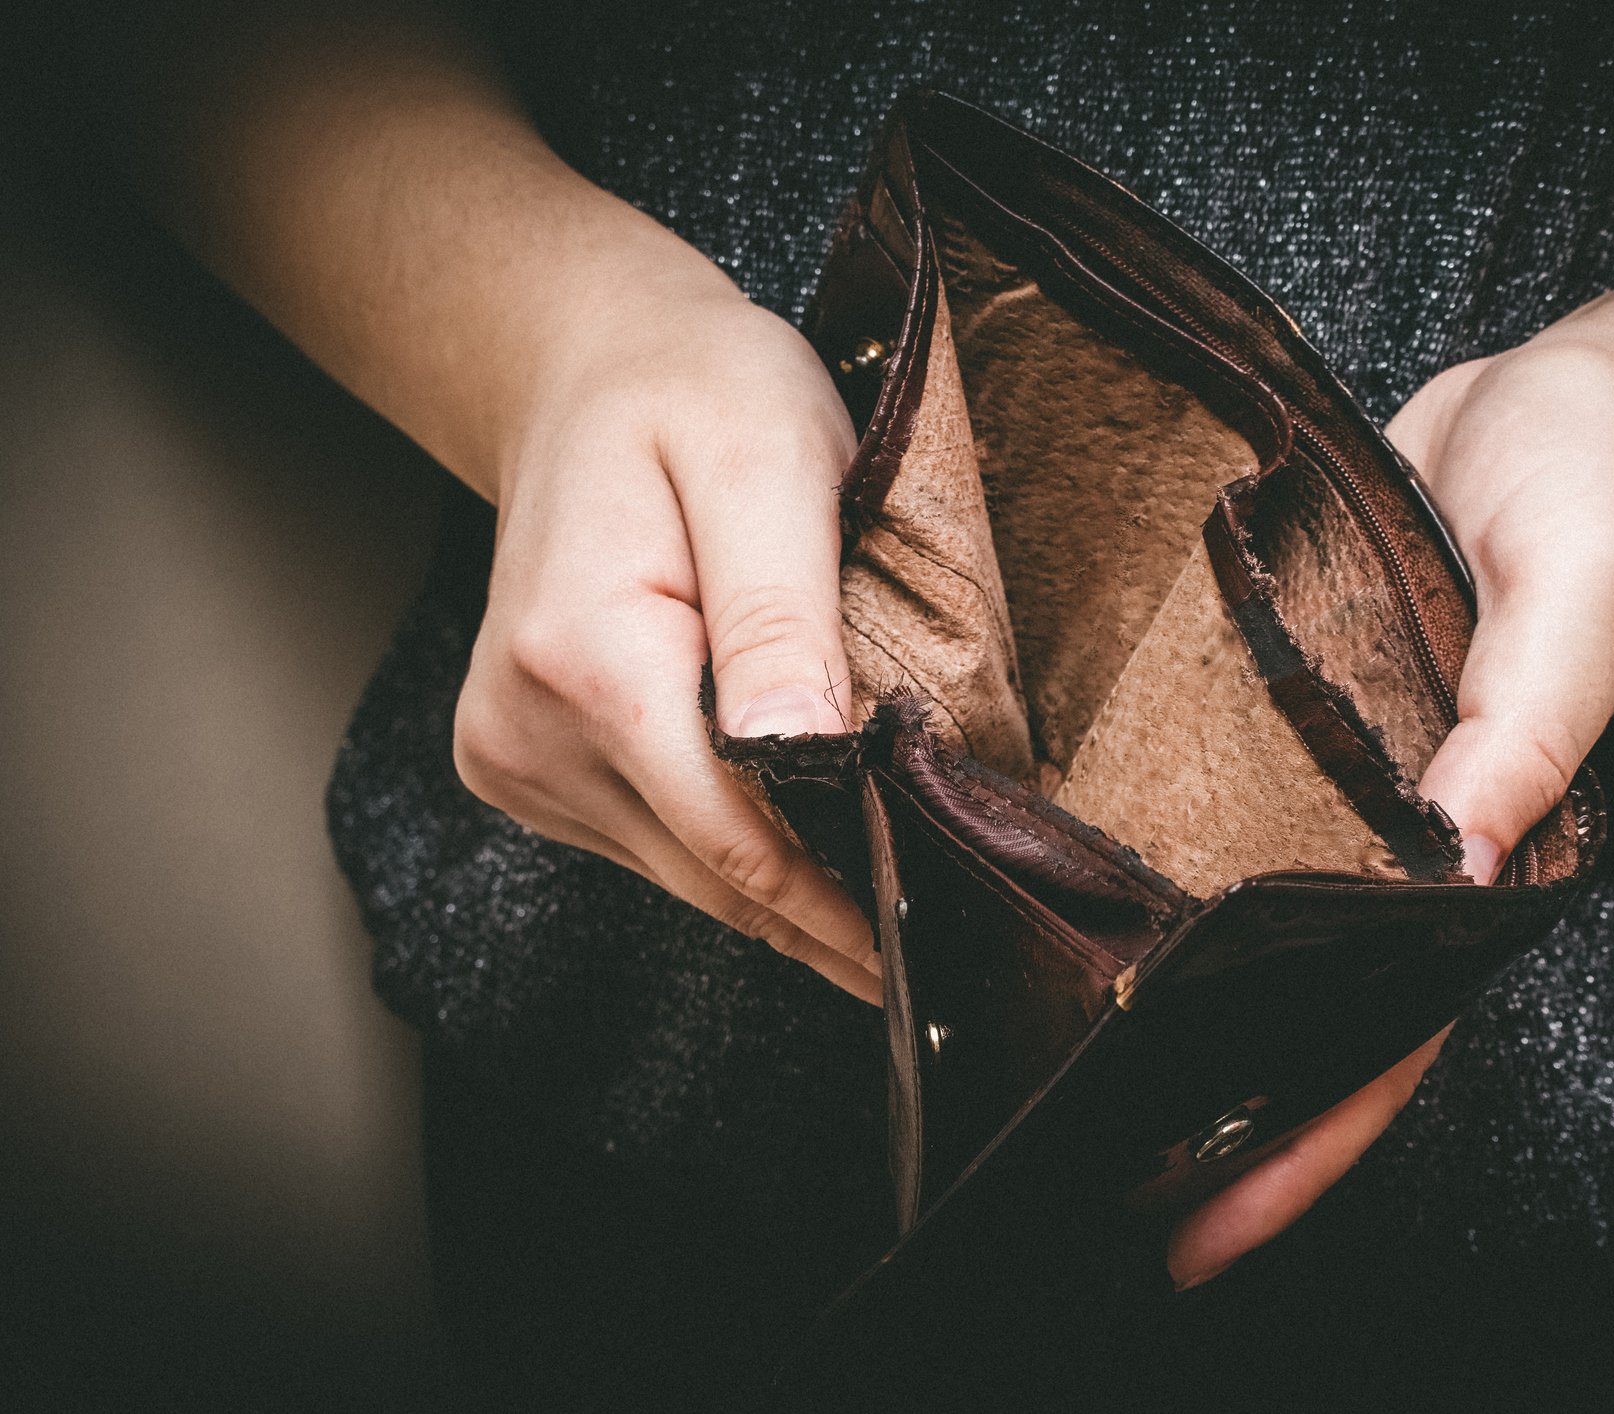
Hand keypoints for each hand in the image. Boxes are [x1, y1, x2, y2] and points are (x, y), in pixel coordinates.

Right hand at [451, 234, 881, 1002]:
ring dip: (777, 884)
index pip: (731, 832)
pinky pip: (647, 841)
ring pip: (679, 870)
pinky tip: (795, 833)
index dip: (835, 898)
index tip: (918, 948)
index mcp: (586, 658)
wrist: (587, 366)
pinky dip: (724, 845)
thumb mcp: (766, 462)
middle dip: (819, 911)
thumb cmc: (693, 392)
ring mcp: (514, 751)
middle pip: (707, 870)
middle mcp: (527, 725)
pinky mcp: (521, 761)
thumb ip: (780, 611)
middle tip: (922, 948)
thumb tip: (803, 750)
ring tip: (877, 902)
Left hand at [1164, 335, 1613, 1286]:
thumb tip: (1459, 862)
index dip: (1310, 1134)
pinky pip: (1222, 808)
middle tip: (1097, 1186)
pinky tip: (1075, 892)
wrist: (1569, 389)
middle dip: (1216, 1104)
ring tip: (1062, 1076)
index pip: (1396, 1023)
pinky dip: (1162, 863)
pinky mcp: (1290, 707)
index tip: (1206, 1220)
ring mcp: (1339, 776)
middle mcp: (1404, 832)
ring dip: (1177, 1003)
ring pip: (1256, 923)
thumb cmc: (1604, 488)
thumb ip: (1528, 724)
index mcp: (1488, 843)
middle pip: (1306, 1003)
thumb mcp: (1582, 594)